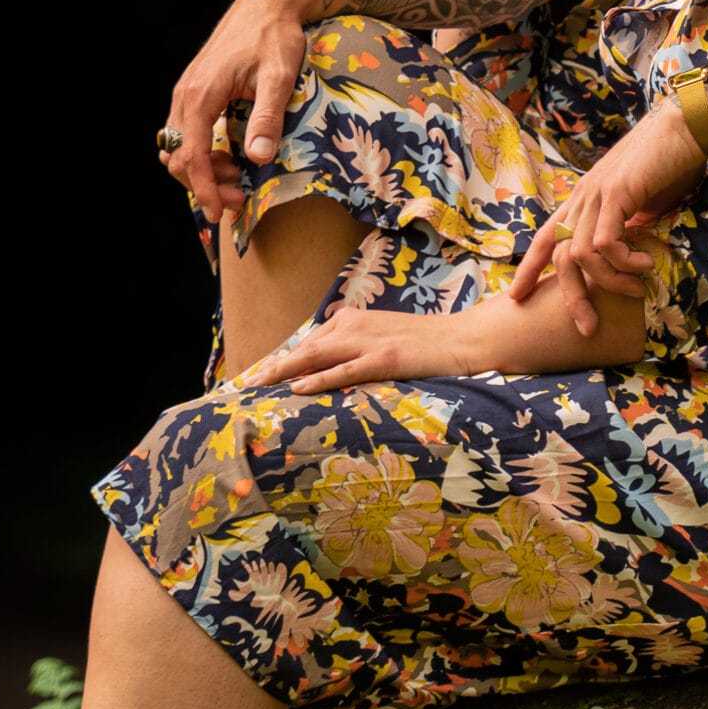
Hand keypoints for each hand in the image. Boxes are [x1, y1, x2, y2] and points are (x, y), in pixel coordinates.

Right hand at [159, 0, 321, 216]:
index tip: (222, 211)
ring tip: (236, 178)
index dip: (204, 189)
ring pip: (177, 146)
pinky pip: (184, 133)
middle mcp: (184, 95)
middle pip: (178, 156)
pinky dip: (199, 152)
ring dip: (201, 170)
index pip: (192, 155)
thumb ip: (268, 117)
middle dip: (205, 185)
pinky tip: (227, 157)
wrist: (267, 5)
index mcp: (200, 95)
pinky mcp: (193, 91)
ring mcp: (185, 93)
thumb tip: (258, 158)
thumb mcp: (280, 78)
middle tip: (240, 197)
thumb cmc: (275, 37)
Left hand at [239, 302, 490, 392]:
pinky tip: (298, 388)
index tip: (256, 378)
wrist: (463, 339)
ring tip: (259, 388)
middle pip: (304, 349)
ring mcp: (369, 342)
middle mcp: (355, 325)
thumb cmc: (423, 344)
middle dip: (273, 369)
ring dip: (284, 373)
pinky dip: (318, 380)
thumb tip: (323, 365)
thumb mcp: (382, 338)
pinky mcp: (384, 359)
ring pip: (317, 357)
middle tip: (244, 388)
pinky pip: (344, 371)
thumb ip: (353, 346)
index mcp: (352, 320)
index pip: (308, 343)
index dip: (281, 361)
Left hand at [512, 102, 705, 334]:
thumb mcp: (641, 203)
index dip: (529, 268)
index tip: (517, 297)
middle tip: (586, 327)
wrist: (684, 126)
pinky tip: (645, 264)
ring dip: (609, 281)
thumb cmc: (668, 163)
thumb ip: (628, 226)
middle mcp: (582, 197)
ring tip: (636, 288)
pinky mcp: (617, 193)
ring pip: (581, 254)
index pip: (545, 237)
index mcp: (583, 199)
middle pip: (558, 255)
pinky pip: (605, 242)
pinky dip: (623, 261)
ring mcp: (597, 194)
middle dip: (568, 296)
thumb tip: (629, 256)